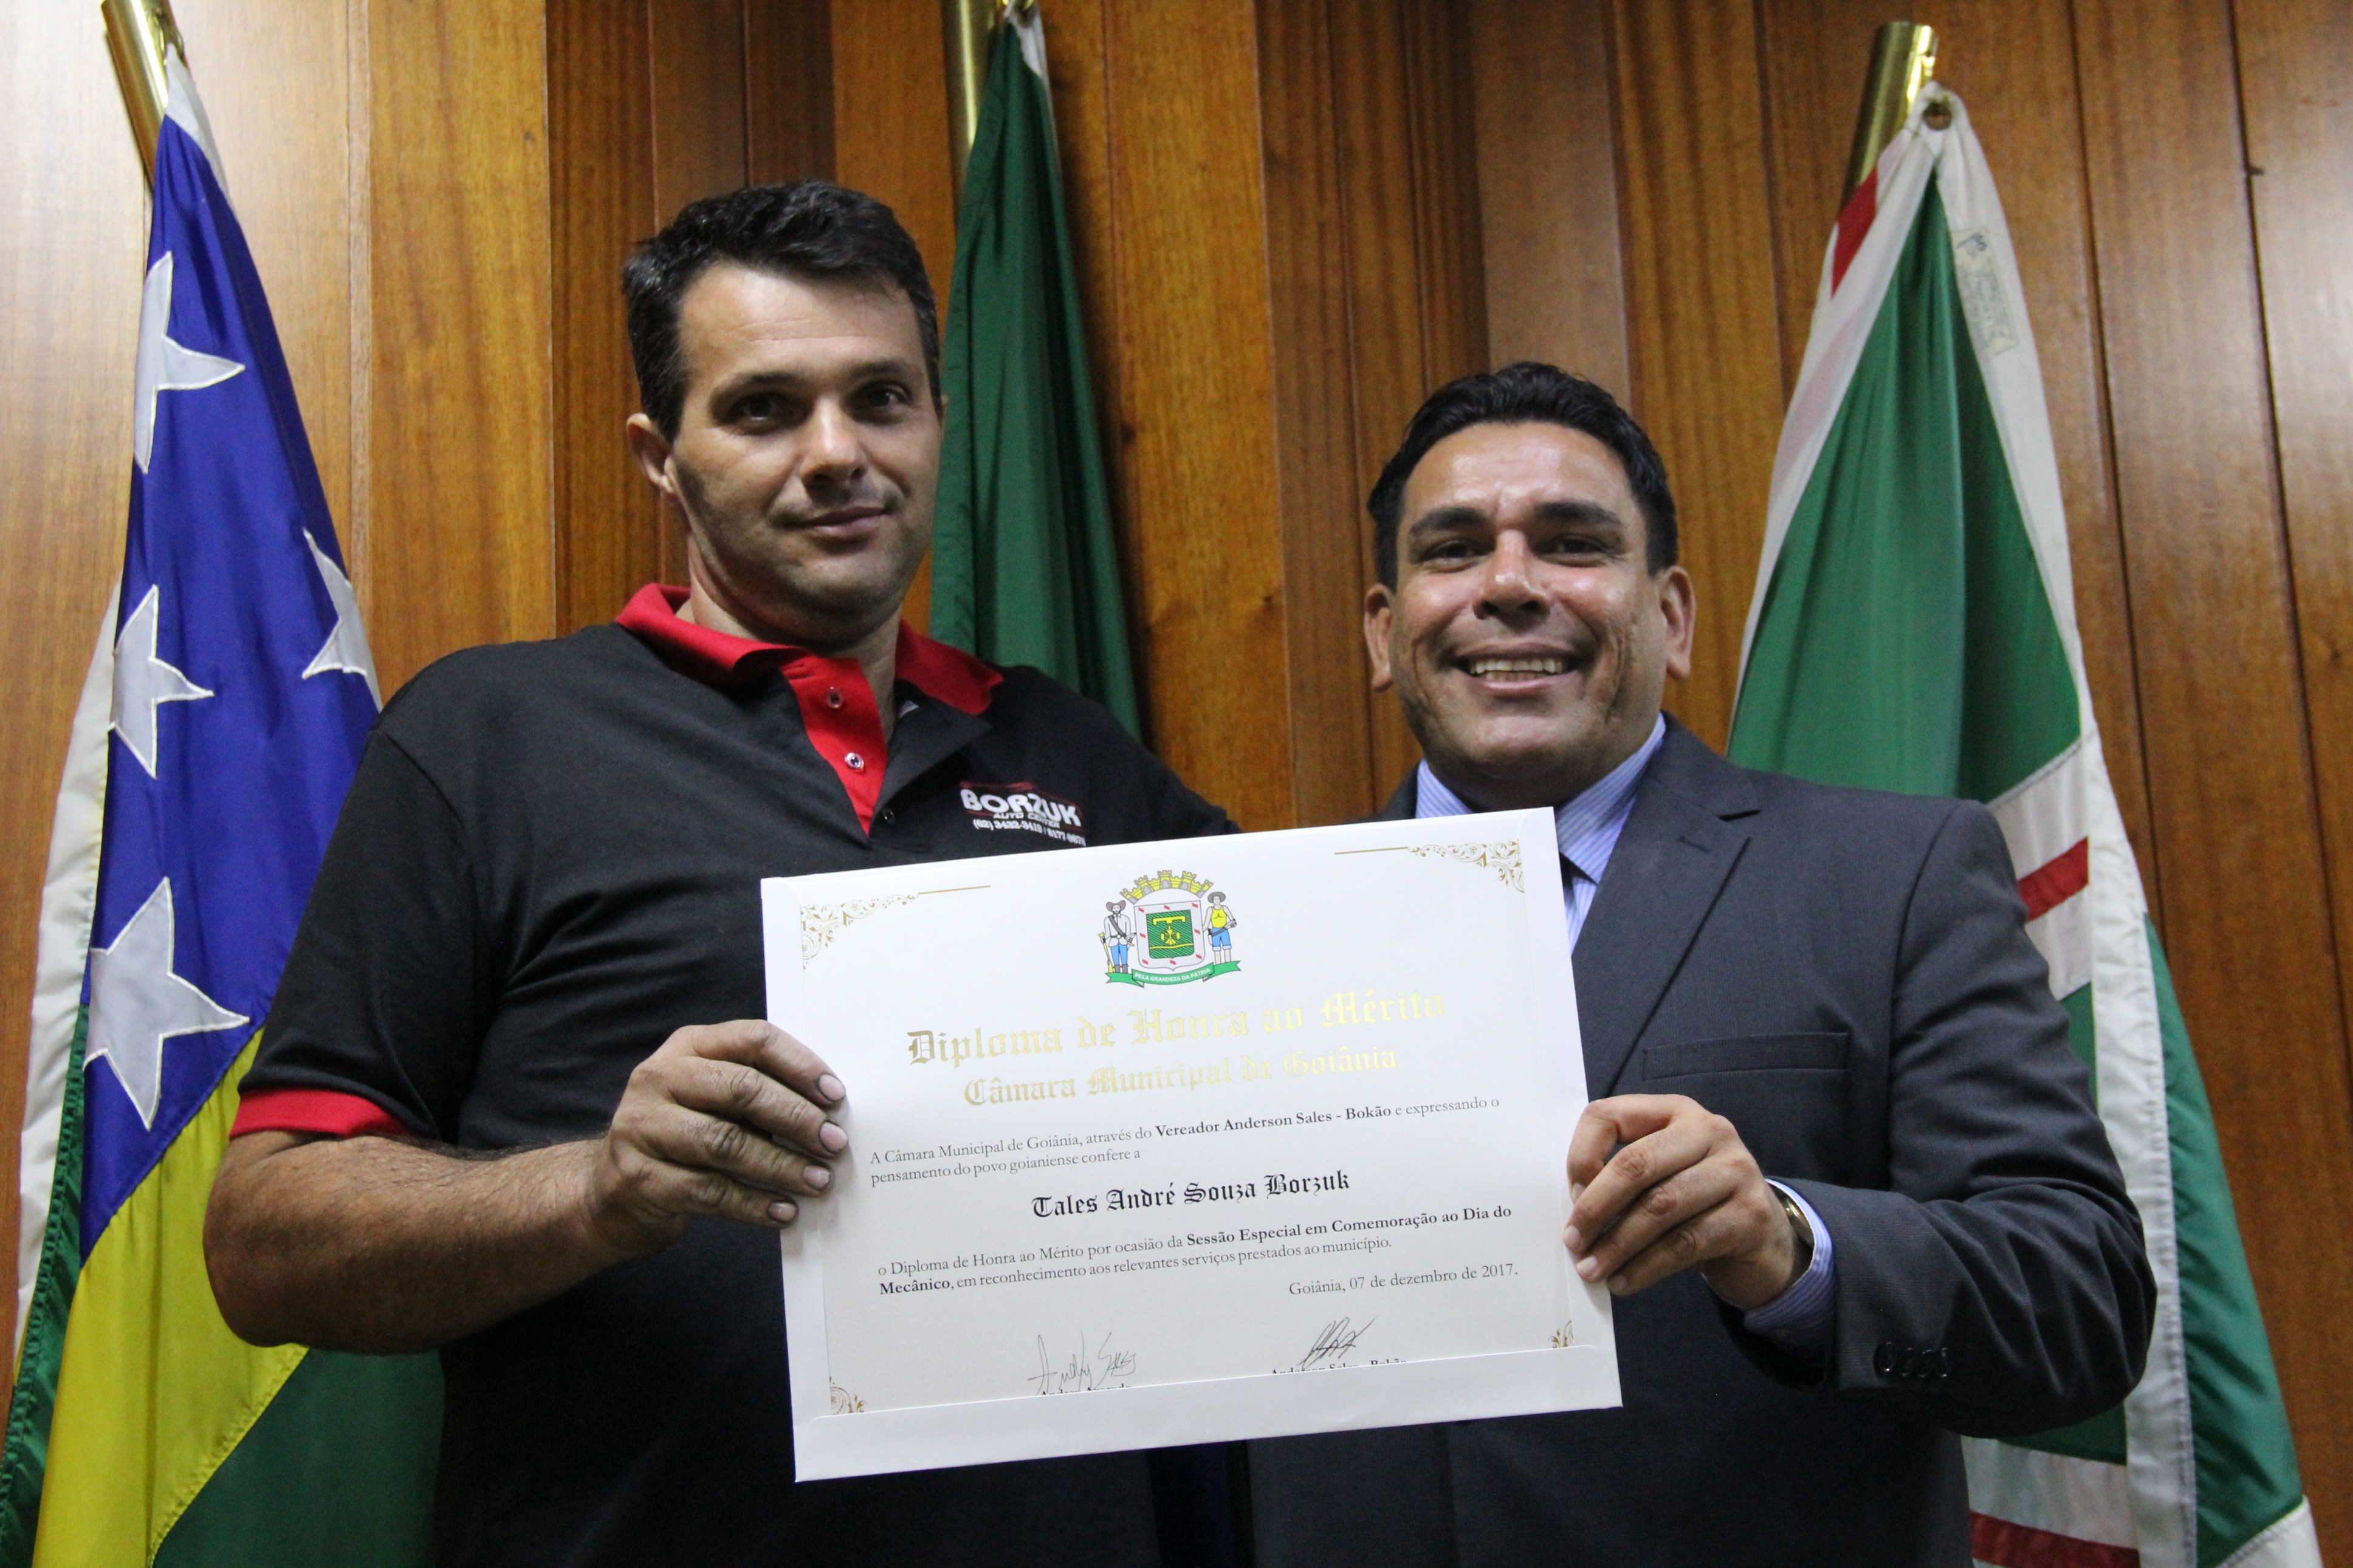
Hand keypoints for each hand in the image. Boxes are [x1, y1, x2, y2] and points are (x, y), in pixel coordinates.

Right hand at [585, 1020, 846, 1255]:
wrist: (611, 1190)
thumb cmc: (685, 1135)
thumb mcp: (713, 1099)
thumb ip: (758, 1093)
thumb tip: (830, 1114)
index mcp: (688, 1047)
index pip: (753, 1039)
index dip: (800, 1065)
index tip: (836, 1097)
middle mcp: (658, 1078)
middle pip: (741, 1089)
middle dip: (796, 1117)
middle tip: (834, 1144)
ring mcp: (641, 1128)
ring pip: (725, 1143)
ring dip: (781, 1165)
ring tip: (818, 1181)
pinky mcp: (639, 1179)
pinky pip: (709, 1191)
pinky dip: (753, 1203)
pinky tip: (783, 1212)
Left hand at [1562, 1094, 1797, 1307]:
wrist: (1762, 1239)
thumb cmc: (1694, 1204)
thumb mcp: (1658, 1177)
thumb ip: (1621, 1177)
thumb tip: (1575, 1208)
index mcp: (1674, 1111)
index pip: (1610, 1115)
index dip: (1581, 1155)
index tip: (1570, 1195)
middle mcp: (1709, 1130)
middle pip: (1636, 1163)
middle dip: (1596, 1207)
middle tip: (1573, 1242)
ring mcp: (1736, 1170)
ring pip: (1661, 1206)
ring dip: (1618, 1244)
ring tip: (1593, 1270)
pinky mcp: (1750, 1214)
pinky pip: (1686, 1243)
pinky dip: (1647, 1267)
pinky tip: (1624, 1282)